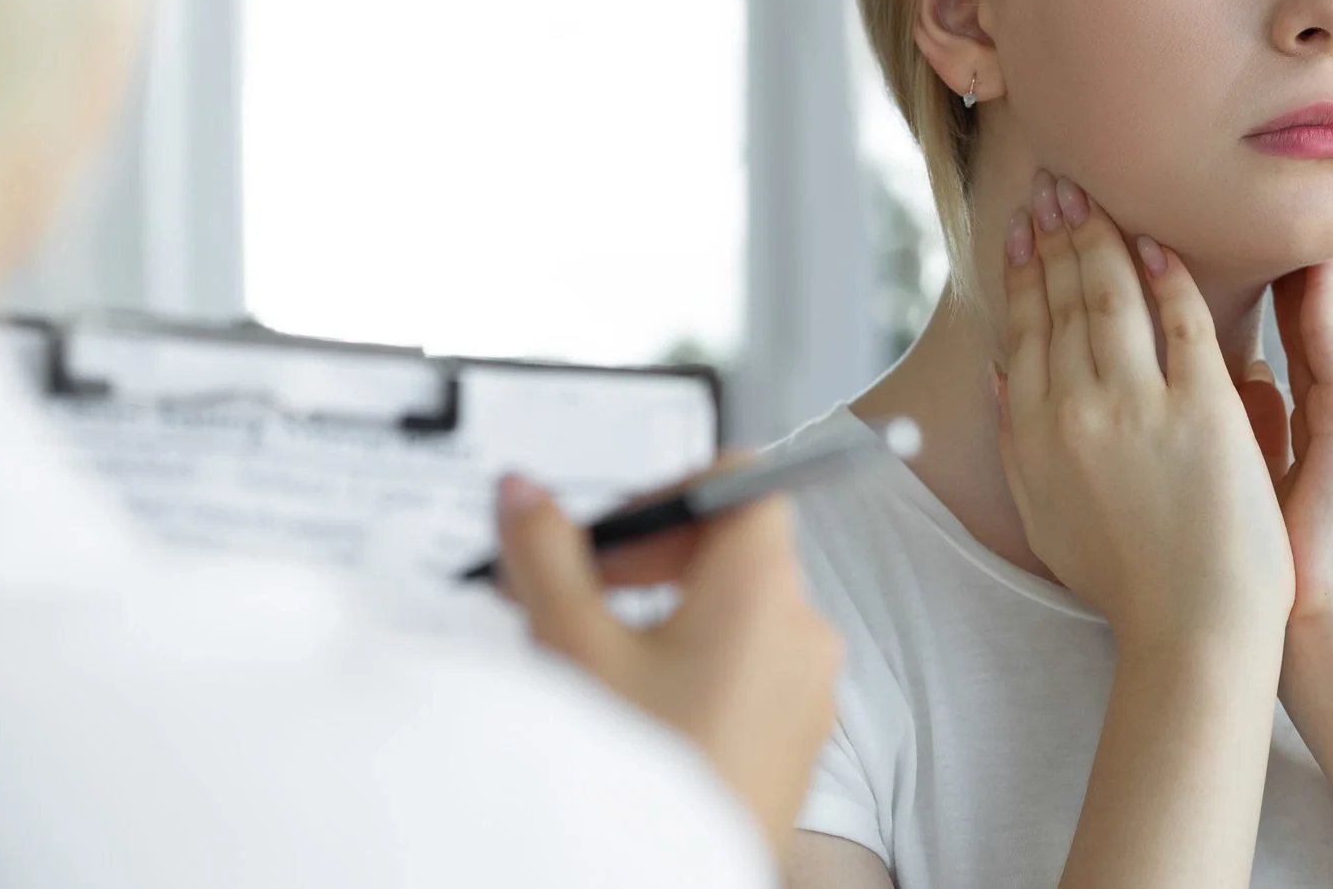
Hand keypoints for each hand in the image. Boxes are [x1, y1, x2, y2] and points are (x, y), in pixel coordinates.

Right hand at [493, 465, 842, 856]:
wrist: (672, 885)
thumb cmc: (641, 777)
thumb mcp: (571, 645)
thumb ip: (544, 552)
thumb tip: (524, 494)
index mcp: (763, 593)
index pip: (741, 484)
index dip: (669, 492)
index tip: (610, 535)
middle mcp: (803, 637)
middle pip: (733, 550)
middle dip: (646, 560)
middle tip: (575, 590)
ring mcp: (808, 696)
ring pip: (736, 616)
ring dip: (663, 616)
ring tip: (594, 657)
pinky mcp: (795, 744)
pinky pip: (750, 674)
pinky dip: (694, 668)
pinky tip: (634, 709)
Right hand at [997, 170, 1293, 655]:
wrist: (1191, 626)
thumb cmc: (1125, 579)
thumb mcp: (1046, 513)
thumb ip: (1017, 440)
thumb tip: (1001, 379)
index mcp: (1034, 433)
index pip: (1023, 330)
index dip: (1022, 271)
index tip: (1023, 226)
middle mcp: (1074, 410)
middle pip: (1061, 301)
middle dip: (1057, 235)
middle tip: (1056, 186)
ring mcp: (1136, 406)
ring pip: (1110, 297)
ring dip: (1100, 238)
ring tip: (1094, 197)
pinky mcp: (1200, 409)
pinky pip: (1179, 322)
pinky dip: (1166, 276)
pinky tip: (1157, 244)